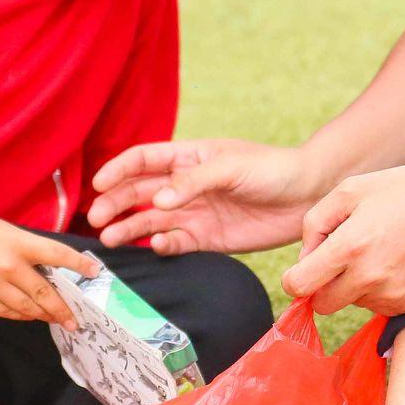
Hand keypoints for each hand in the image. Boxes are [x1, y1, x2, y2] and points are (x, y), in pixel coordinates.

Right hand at [0, 205, 100, 325]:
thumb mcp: (12, 233)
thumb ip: (34, 252)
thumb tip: (59, 275)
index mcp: (19, 244)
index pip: (57, 255)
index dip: (78, 265)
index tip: (95, 273)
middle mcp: (7, 266)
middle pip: (44, 293)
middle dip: (62, 309)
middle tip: (75, 320)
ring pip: (27, 309)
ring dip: (44, 315)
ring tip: (56, 319)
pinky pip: (7, 313)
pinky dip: (22, 315)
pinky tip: (31, 314)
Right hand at [87, 139, 326, 254]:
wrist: (308, 196)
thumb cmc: (272, 169)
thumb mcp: (232, 166)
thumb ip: (194, 182)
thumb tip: (158, 200)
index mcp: (187, 157)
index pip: (142, 160)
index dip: (118, 170)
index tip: (99, 184)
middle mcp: (184, 186)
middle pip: (139, 193)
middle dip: (115, 204)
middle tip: (96, 219)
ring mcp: (194, 213)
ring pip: (151, 221)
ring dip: (129, 229)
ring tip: (109, 240)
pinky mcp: (208, 239)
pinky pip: (177, 243)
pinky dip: (163, 246)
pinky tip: (155, 247)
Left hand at [281, 157, 404, 316]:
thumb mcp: (351, 190)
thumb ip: (315, 224)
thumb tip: (304, 260)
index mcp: (350, 246)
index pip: (299, 286)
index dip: (295, 278)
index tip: (305, 268)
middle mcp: (370, 277)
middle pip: (322, 304)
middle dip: (323, 285)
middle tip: (341, 259)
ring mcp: (393, 294)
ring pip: (353, 305)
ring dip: (355, 287)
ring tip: (378, 251)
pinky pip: (379, 308)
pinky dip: (379, 291)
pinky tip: (396, 263)